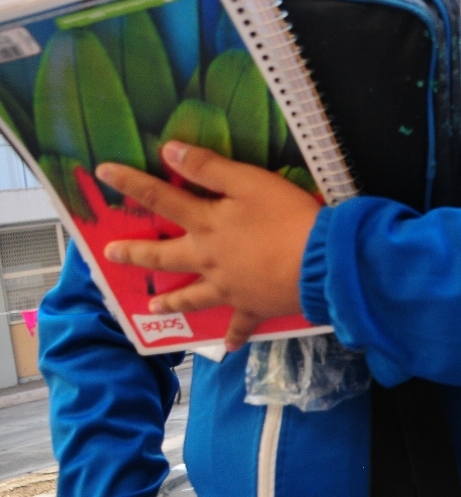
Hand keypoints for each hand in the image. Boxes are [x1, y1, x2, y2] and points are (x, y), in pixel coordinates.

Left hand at [99, 141, 321, 350]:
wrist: (319, 263)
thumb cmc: (287, 217)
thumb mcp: (250, 182)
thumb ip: (210, 168)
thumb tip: (169, 151)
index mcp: (207, 225)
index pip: (162, 199)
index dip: (131, 183)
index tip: (103, 172)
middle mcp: (208, 259)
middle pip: (165, 257)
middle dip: (137, 254)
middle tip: (111, 255)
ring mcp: (228, 288)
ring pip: (192, 297)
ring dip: (172, 301)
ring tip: (152, 307)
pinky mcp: (253, 307)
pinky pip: (239, 326)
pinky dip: (233, 336)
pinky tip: (228, 346)